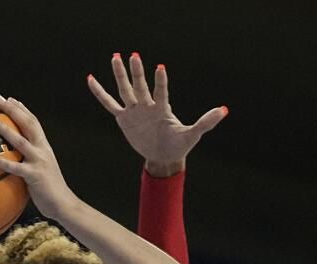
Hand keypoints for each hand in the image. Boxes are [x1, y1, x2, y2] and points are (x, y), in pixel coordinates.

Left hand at [0, 96, 76, 219]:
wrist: (64, 204)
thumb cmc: (49, 189)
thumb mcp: (41, 168)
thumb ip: (29, 159)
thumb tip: (13, 157)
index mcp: (44, 147)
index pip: (33, 122)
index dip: (22, 109)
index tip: (9, 99)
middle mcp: (43, 150)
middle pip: (28, 124)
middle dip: (13, 110)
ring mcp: (39, 162)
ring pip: (21, 141)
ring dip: (6, 130)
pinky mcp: (35, 176)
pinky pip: (17, 168)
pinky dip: (4, 163)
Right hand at [88, 53, 225, 176]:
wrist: (164, 156)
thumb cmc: (179, 145)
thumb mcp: (193, 134)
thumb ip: (206, 122)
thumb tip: (224, 110)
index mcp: (162, 109)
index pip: (161, 92)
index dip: (161, 81)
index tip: (161, 68)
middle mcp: (147, 106)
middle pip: (140, 86)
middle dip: (137, 72)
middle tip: (134, 55)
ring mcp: (134, 111)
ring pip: (125, 90)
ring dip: (120, 75)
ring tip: (116, 57)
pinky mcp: (123, 119)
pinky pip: (109, 104)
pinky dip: (100, 93)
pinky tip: (91, 79)